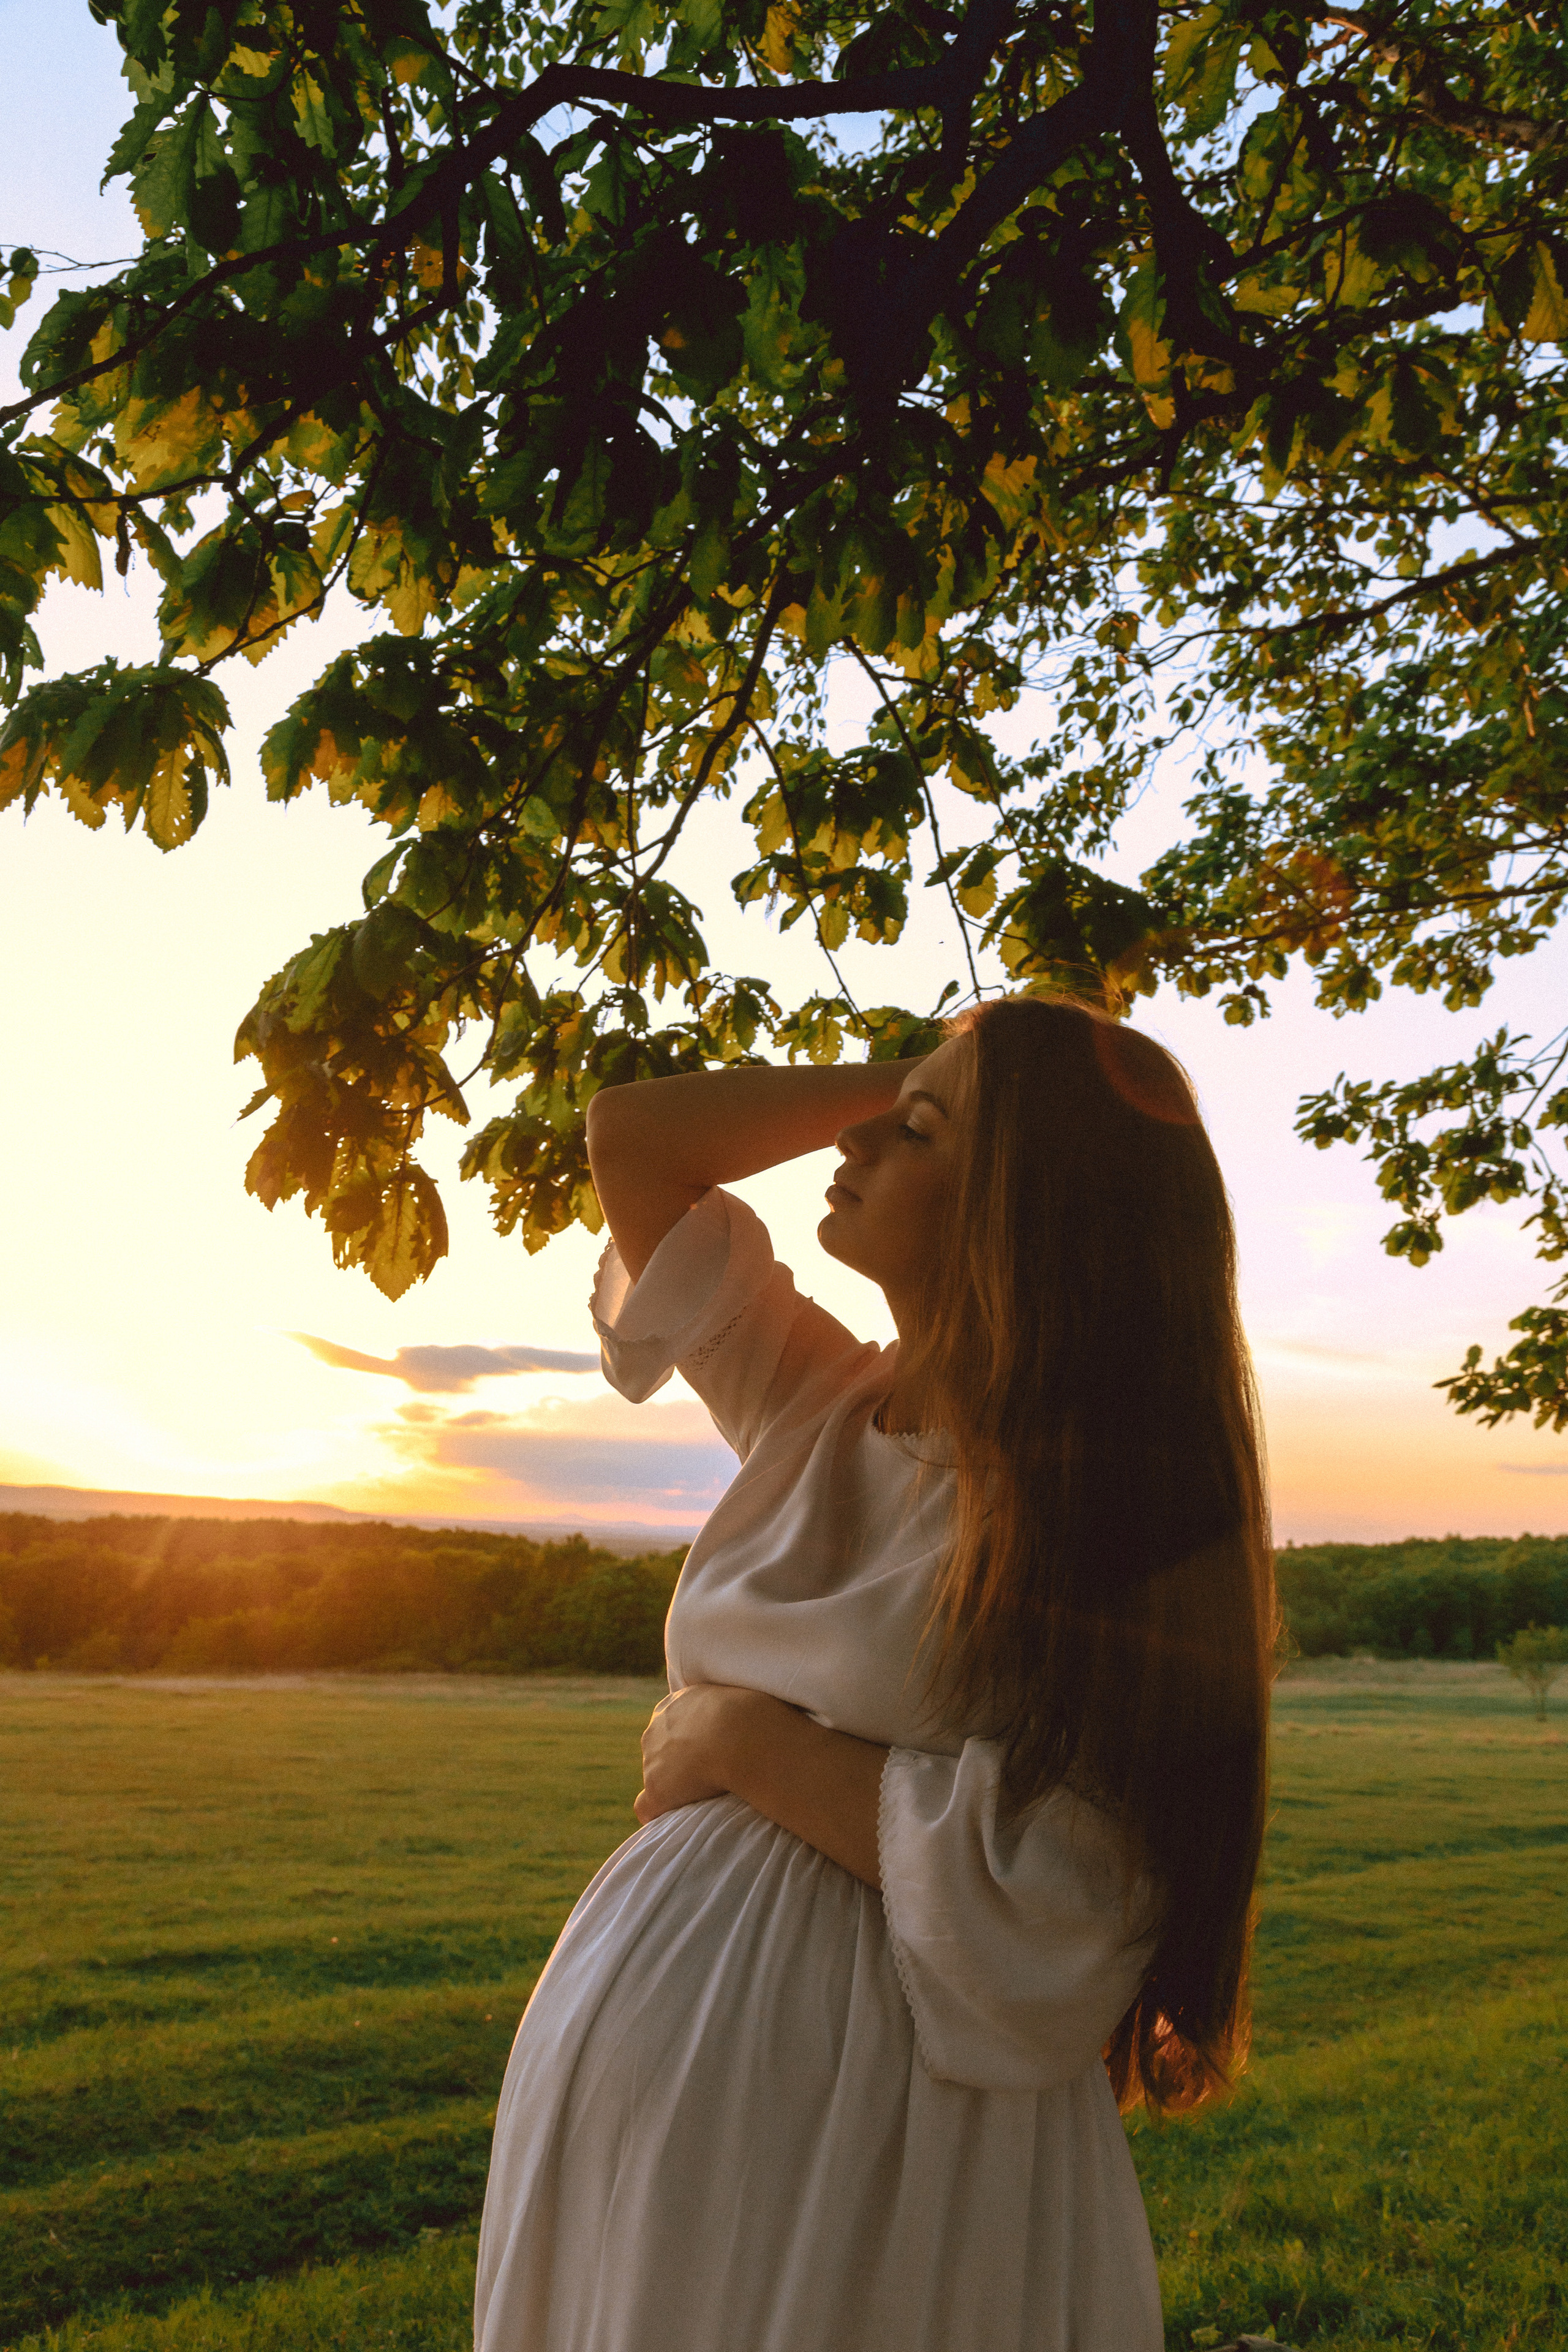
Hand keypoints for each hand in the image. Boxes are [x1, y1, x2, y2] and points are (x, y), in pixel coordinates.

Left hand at [634, 1682, 767, 1824]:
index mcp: (677, 1703)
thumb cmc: (754, 1716)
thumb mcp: (743, 1699)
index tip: (708, 1752)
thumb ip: (734, 1708)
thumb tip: (756, 1717)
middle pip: (660, 1749)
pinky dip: (658, 1813)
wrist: (741, 1736)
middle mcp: (657, 1727)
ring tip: (706, 1796)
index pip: (674, 1724)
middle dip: (678, 1762)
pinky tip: (677, 1819)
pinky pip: (646, 1807)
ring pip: (655, 1777)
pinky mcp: (656, 1789)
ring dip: (675, 1786)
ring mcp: (652, 1759)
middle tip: (710, 1775)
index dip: (690, 1741)